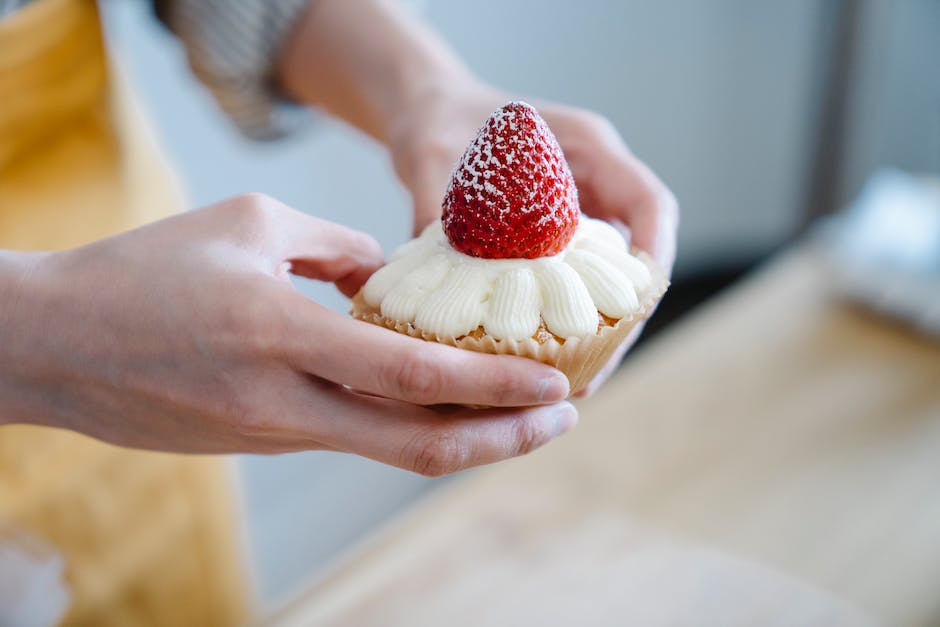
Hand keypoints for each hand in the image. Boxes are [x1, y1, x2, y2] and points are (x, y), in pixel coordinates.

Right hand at [0, 194, 574, 475]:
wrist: (55, 345)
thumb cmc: (146, 271)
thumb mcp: (250, 226)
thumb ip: (336, 250)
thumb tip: (389, 279)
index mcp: (280, 337)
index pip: (413, 375)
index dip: (494, 387)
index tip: (553, 386)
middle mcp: (285, 404)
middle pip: (418, 446)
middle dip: (502, 439)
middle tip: (561, 417)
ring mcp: (274, 434)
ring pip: (388, 449)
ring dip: (461, 435)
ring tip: (516, 413)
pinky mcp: (263, 442)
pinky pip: (353, 437)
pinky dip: (407, 426)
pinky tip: (437, 403)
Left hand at [389, 86, 678, 394]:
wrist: (426, 112)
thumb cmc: (434, 119)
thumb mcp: (433, 158)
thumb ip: (436, 210)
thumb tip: (429, 282)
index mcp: (587, 149)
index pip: (648, 203)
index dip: (655, 257)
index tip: (639, 309)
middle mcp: (594, 185)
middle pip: (635, 260)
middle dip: (622, 324)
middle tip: (589, 378)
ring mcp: (578, 216)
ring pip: (608, 283)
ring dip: (594, 335)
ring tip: (566, 386)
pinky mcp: (554, 242)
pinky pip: (572, 287)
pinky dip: (560, 325)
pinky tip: (533, 362)